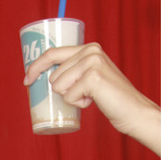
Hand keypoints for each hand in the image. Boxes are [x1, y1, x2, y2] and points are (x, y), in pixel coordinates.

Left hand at [26, 42, 159, 152]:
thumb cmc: (110, 97)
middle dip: (61, 90)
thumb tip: (40, 74)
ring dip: (71, 97)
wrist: (133, 111)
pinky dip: (78, 104)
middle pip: (53, 74)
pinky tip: (94, 101)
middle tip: (84, 94)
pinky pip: (68, 97)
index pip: (52, 53)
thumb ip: (73, 69)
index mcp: (89, 47)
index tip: (26, 80)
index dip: (35, 66)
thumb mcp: (90, 76)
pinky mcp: (93, 78)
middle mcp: (90, 51)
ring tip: (92, 96)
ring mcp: (92, 63)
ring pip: (58, 86)